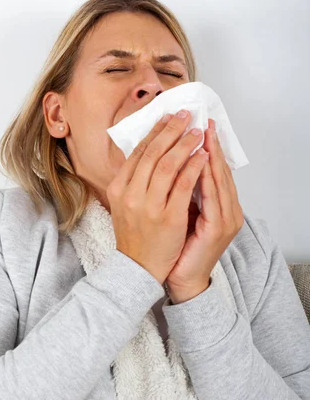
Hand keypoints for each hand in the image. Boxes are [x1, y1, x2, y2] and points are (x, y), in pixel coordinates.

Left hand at [165, 119, 244, 302]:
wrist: (181, 278)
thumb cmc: (179, 246)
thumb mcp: (182, 212)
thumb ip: (184, 189)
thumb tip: (172, 162)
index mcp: (220, 206)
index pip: (215, 169)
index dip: (209, 146)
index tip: (200, 124)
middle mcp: (228, 210)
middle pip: (220, 170)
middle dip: (211, 144)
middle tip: (203, 121)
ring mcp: (225, 219)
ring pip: (220, 180)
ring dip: (211, 155)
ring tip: (203, 133)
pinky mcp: (218, 229)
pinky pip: (213, 197)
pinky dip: (207, 177)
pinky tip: (200, 160)